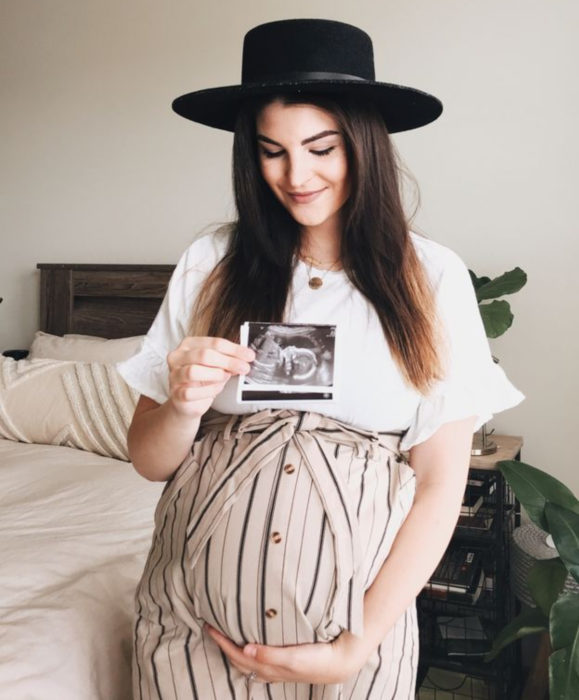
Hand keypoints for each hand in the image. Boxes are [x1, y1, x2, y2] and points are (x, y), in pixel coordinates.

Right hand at [167, 337, 254, 417]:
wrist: (189, 402)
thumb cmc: (203, 380)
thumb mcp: (217, 365)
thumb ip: (228, 359)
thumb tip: (245, 357)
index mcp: (189, 344)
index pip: (214, 343)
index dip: (234, 349)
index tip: (249, 356)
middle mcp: (177, 357)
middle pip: (204, 355)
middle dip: (228, 361)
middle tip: (243, 368)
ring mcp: (174, 375)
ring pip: (194, 371)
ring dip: (215, 375)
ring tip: (225, 378)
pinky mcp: (175, 394)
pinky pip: (191, 392)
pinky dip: (208, 391)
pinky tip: (215, 390)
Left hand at [204, 624, 371, 684]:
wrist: (339, 662)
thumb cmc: (317, 659)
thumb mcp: (293, 657)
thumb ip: (270, 654)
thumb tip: (245, 650)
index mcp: (268, 667)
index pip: (237, 655)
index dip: (221, 642)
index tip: (209, 626)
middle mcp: (269, 669)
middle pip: (237, 659)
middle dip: (223, 644)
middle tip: (211, 626)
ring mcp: (276, 667)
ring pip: (246, 660)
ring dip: (233, 647)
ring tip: (224, 632)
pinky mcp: (283, 662)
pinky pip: (257, 657)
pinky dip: (247, 650)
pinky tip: (248, 641)